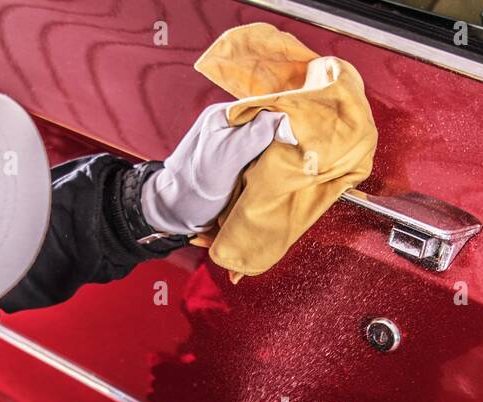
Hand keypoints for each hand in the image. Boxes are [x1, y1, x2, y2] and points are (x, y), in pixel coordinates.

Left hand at [140, 101, 296, 234]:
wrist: (174, 213)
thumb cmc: (193, 187)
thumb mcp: (224, 158)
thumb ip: (252, 136)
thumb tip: (285, 118)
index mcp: (224, 116)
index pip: (265, 106)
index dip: (287, 117)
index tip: (308, 132)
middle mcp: (230, 126)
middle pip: (268, 123)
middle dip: (286, 135)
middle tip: (308, 150)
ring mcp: (235, 145)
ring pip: (268, 142)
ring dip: (282, 153)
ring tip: (300, 162)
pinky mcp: (239, 163)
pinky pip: (263, 158)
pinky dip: (274, 165)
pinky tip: (285, 172)